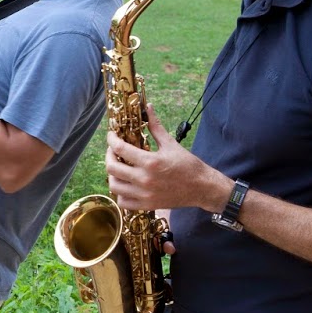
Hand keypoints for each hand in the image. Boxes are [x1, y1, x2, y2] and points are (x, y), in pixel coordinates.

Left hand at [105, 104, 224, 213]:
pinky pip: (123, 202)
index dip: (111, 140)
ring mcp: (144, 194)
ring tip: (118, 167)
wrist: (202, 188)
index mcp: (150, 162)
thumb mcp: (171, 144)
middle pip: (112, 168)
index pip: (120, 149)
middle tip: (113, 151)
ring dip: (113, 175)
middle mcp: (144, 179)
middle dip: (108, 156)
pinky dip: (120, 194)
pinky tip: (125, 185)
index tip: (111, 135)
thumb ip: (156, 127)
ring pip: (114, 186)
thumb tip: (148, 107)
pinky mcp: (147, 205)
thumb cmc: (188, 165)